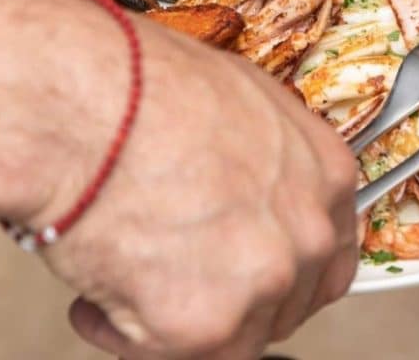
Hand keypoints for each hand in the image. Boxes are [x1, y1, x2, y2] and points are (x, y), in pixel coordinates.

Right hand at [25, 0, 358, 357]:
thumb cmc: (148, 85)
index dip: (285, 266)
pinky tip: (95, 289)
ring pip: (228, 336)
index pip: (328, 252)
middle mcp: (307, 234)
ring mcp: (261, 284)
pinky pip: (159, 352)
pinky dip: (120, 331)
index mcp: (325, 175)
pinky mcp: (204, 327)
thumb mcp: (241, 97)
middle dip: (233, 296)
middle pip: (285, 302)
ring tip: (124, 267)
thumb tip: (250, 181)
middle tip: (182, 274)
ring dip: (177, 315)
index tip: (251, 270)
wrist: (89, 104)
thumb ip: (267, 157)